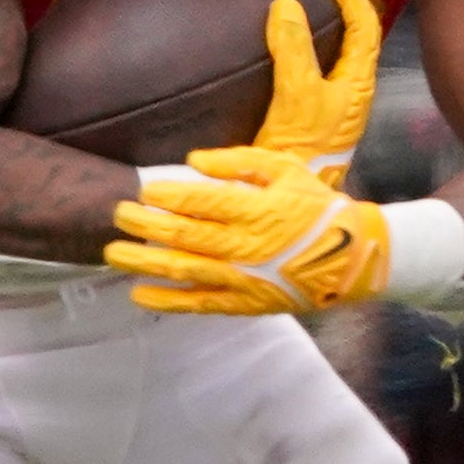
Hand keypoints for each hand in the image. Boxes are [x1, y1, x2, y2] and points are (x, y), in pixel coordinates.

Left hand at [106, 146, 390, 314]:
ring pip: (183, 270)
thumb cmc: (314, 207)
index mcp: (256, 209)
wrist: (351, 258)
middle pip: (183, 235)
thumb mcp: (285, 170)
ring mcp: (243, 278)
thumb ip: (239, 162)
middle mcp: (245, 245)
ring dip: (144, 261)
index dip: (167, 196)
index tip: (143, 190)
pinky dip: (167, 300)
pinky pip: (199, 303)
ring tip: (112, 253)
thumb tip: (193, 160)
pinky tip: (139, 294)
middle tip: (117, 215)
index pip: (200, 202)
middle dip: (145, 225)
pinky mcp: (243, 303)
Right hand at [246, 0, 380, 178]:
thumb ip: (294, 48)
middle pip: (359, 35)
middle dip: (345, 6)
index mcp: (359, 80)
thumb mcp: (296, 93)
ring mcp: (338, 103)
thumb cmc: (301, 147)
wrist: (291, 194)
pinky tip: (293, 47)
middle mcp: (355, 89)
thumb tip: (286, 5)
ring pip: (343, 52)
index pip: (367, 24)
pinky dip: (314, 47)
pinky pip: (324, 68)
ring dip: (330, 26)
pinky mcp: (320, 114)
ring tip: (306, 8)